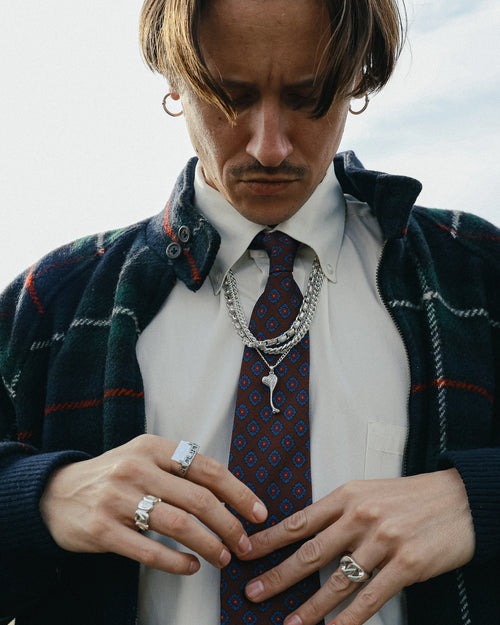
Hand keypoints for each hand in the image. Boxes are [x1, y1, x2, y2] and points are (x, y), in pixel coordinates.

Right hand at [39, 434, 266, 573]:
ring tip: (222, 558)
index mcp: (153, 447)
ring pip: (178, 525)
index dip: (238, 492)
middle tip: (244, 544)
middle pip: (198, 499)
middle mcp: (137, 468)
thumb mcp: (143, 458)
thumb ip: (179, 469)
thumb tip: (230, 493)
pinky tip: (192, 567)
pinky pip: (149, 550)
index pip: (207, 468)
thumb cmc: (113, 475)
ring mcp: (118, 499)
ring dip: (208, 545)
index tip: (258, 512)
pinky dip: (176, 562)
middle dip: (229, 524)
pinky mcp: (102, 529)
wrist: (55, 492)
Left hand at [242, 469, 473, 624]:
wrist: (458, 500)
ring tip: (288, 622)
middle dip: (279, 576)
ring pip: (338, 580)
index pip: (299, 521)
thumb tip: (305, 533)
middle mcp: (360, 517)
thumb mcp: (368, 492)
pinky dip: (350, 619)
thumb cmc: (409, 497)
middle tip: (254, 592)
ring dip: (311, 607)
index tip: (247, 552)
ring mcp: (383, 541)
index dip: (270, 540)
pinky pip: (371, 598)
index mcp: (347, 496)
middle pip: (310, 552)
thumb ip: (338, 512)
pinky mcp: (406, 564)